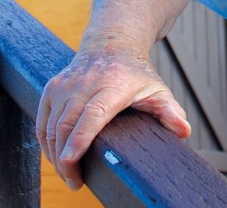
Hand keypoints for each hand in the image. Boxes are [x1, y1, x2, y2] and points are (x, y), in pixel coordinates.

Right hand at [35, 38, 191, 190]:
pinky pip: (43, 120)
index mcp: (113, 85)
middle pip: (67, 124)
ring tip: (69, 175)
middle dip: (65, 159)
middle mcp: (86, 83)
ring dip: (55, 155)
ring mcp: (66, 84)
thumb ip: (169, 111)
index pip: (92, 114)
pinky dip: (46, 142)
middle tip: (75, 183)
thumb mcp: (156, 89)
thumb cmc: (135, 73)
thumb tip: (184, 131)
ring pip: (52, 125)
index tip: (70, 162)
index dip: (79, 139)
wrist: (112, 43)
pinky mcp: (52, 87)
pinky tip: (56, 157)